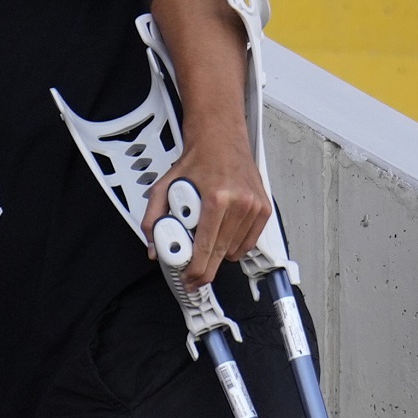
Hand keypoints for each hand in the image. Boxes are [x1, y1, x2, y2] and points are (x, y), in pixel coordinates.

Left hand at [141, 130, 269, 289]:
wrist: (220, 138)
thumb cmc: (196, 159)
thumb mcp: (165, 185)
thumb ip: (153, 218)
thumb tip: (154, 246)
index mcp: (215, 197)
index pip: (205, 247)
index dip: (196, 269)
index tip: (189, 279)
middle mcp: (238, 202)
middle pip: (220, 253)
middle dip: (205, 271)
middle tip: (194, 278)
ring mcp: (254, 205)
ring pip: (235, 250)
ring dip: (219, 253)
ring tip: (206, 238)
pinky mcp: (263, 208)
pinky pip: (249, 242)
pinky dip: (235, 245)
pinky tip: (222, 235)